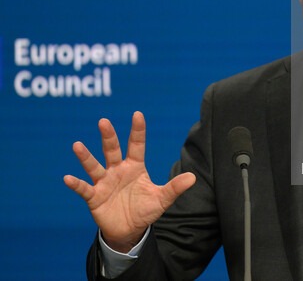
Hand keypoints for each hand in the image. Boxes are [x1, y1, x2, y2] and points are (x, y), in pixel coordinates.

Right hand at [63, 112, 195, 251]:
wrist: (129, 230)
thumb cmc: (145, 210)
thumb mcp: (162, 199)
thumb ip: (175, 188)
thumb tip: (193, 178)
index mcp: (135, 167)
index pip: (136, 145)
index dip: (137, 131)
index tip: (137, 114)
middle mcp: (118, 170)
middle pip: (112, 150)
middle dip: (109, 136)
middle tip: (104, 121)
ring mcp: (104, 182)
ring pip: (94, 166)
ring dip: (86, 157)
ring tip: (77, 145)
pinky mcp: (94, 196)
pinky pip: (84, 188)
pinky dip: (76, 184)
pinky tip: (68, 177)